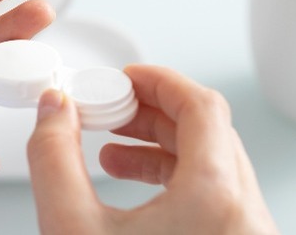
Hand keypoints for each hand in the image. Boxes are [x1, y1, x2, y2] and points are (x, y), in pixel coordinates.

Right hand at [27, 64, 278, 234]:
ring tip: (108, 149)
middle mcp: (244, 216)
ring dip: (159, 146)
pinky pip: (211, 194)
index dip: (158, 80)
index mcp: (216, 199)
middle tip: (108, 108)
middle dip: (151, 113)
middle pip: (206, 132)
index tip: (123, 76)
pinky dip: (171, 178)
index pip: (201, 106)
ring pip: (210, 164)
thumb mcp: (69, 227)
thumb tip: (52, 108)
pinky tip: (126, 183)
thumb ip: (52, 156)